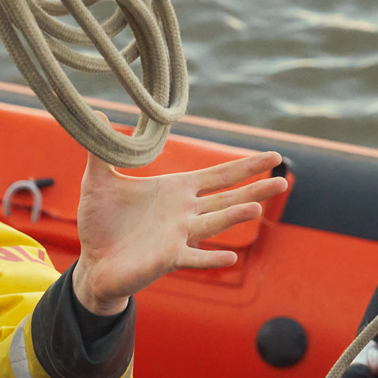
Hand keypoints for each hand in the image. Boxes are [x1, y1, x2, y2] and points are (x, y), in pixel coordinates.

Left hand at [70, 151, 287, 315]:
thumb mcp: (98, 182)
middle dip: (255, 189)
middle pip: (228, 198)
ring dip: (234, 217)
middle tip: (284, 180)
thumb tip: (98, 114)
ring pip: (213, 223)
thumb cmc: (101, 223)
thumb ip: (101, 151)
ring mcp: (179, 236)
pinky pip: (193, 258)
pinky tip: (231, 258)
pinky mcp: (167, 259)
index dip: (245, 166)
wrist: (93, 262)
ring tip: (257, 208)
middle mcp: (185, 213)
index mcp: (177, 191)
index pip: (219, 175)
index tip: (275, 156)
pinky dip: (211, 258)